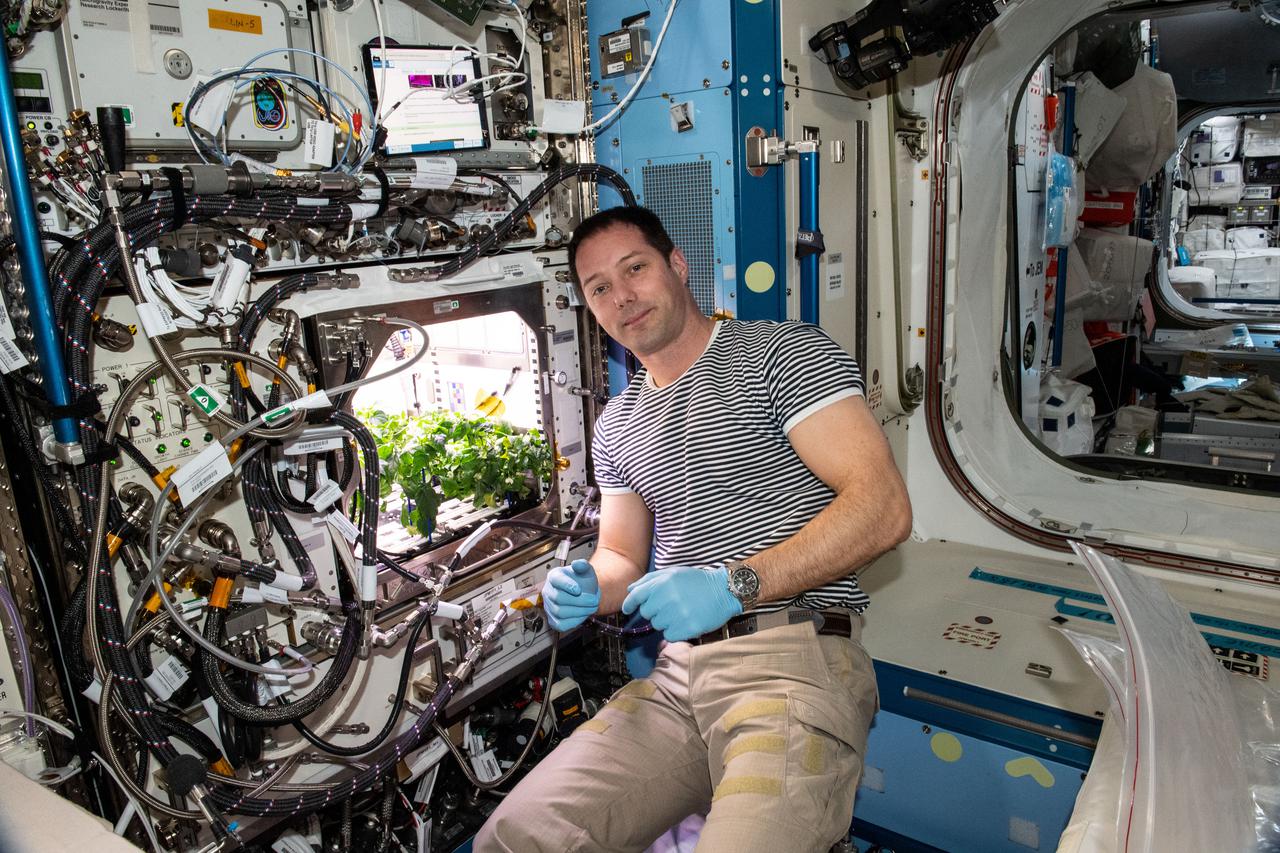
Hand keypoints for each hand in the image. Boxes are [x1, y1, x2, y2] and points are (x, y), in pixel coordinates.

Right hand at [540, 559, 599, 631]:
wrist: (586, 594)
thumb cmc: (583, 582)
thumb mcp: (586, 570)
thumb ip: (583, 565)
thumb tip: (578, 564)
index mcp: (555, 576)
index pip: (556, 580)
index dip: (566, 585)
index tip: (578, 589)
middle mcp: (548, 591)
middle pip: (558, 598)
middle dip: (579, 601)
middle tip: (594, 600)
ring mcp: (549, 607)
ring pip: (560, 612)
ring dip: (580, 611)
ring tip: (592, 607)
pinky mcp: (553, 620)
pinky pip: (561, 624)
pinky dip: (574, 621)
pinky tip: (583, 614)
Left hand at [620, 566, 742, 641]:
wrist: (724, 591)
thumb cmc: (697, 582)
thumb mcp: (673, 573)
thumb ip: (650, 580)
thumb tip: (630, 589)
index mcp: (662, 583)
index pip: (636, 596)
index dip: (629, 604)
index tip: (628, 609)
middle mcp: (667, 598)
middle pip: (647, 614)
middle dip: (655, 611)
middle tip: (671, 606)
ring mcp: (676, 614)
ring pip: (658, 626)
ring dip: (666, 622)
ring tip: (682, 612)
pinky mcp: (686, 628)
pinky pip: (669, 636)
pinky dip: (676, 632)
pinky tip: (686, 621)